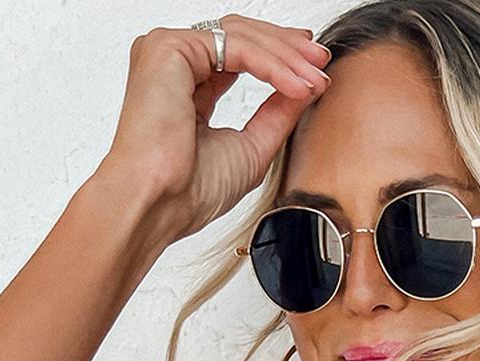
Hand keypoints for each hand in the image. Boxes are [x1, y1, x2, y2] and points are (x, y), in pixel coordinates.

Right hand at [96, 17, 332, 243]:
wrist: (157, 205)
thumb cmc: (187, 192)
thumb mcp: (252, 148)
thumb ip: (278, 113)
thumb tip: (308, 87)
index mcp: (185, 87)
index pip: (237, 55)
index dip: (278, 58)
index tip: (313, 70)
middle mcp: (173, 64)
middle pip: (240, 37)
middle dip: (287, 48)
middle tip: (322, 62)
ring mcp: (168, 52)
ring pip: (240, 36)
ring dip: (286, 55)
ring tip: (315, 78)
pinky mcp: (169, 47)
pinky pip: (234, 46)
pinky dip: (272, 64)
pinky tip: (296, 84)